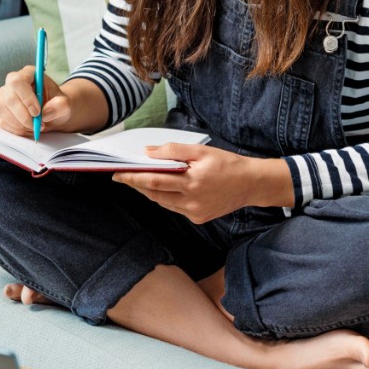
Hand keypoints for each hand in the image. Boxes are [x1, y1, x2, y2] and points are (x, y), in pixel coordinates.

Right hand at [0, 66, 72, 136]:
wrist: (51, 113)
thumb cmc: (56, 105)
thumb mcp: (65, 104)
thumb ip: (60, 105)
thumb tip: (46, 113)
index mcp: (29, 73)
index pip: (18, 82)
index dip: (26, 98)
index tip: (37, 112)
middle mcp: (12, 82)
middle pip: (9, 97)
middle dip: (23, 116)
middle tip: (38, 124)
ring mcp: (3, 95)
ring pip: (2, 110)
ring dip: (19, 124)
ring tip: (35, 127)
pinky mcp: (0, 110)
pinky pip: (2, 121)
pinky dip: (15, 129)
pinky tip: (27, 128)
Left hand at [112, 144, 290, 223]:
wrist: (250, 184)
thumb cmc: (227, 164)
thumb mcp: (201, 151)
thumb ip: (173, 151)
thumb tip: (148, 153)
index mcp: (192, 182)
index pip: (154, 180)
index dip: (133, 177)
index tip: (118, 173)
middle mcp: (191, 201)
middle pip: (154, 193)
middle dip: (136, 184)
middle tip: (121, 176)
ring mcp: (194, 212)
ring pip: (163, 202)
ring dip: (149, 191)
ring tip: (137, 180)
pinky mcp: (198, 218)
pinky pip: (174, 207)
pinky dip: (164, 198)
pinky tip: (160, 188)